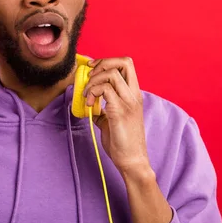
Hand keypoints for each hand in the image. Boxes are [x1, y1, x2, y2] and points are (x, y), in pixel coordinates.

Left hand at [83, 57, 150, 176]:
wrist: (132, 161)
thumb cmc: (123, 143)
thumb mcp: (112, 120)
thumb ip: (103, 109)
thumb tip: (89, 104)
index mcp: (134, 94)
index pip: (126, 64)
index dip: (107, 61)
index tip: (92, 69)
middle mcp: (134, 95)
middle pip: (124, 62)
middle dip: (102, 64)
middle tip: (89, 77)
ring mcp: (128, 102)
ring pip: (111, 73)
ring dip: (93, 81)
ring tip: (87, 95)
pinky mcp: (120, 110)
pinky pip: (105, 89)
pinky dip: (93, 92)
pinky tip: (89, 104)